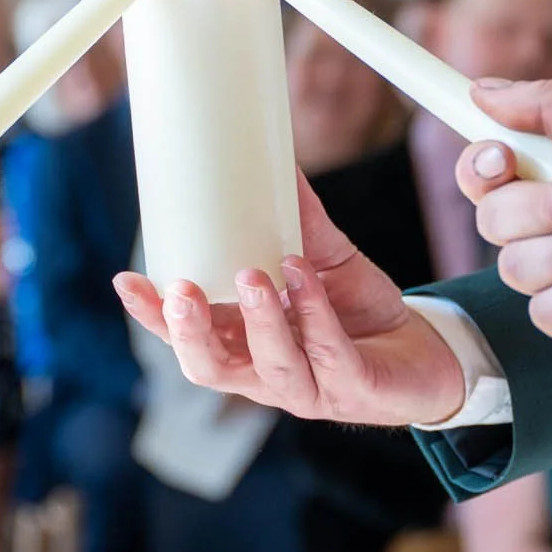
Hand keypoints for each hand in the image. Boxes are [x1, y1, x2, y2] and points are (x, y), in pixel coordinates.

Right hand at [114, 176, 467, 426]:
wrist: (426, 349)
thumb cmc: (357, 309)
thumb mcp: (322, 258)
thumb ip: (296, 220)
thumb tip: (278, 162)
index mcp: (243, 345)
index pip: (184, 338)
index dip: (152, 317)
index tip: (126, 281)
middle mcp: (265, 374)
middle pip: (210, 368)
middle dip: (190, 333)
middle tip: (181, 291)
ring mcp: (308, 388)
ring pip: (269, 366)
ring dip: (257, 321)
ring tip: (252, 275)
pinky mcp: (352, 390)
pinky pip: (328, 354)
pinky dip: (313, 312)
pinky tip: (303, 274)